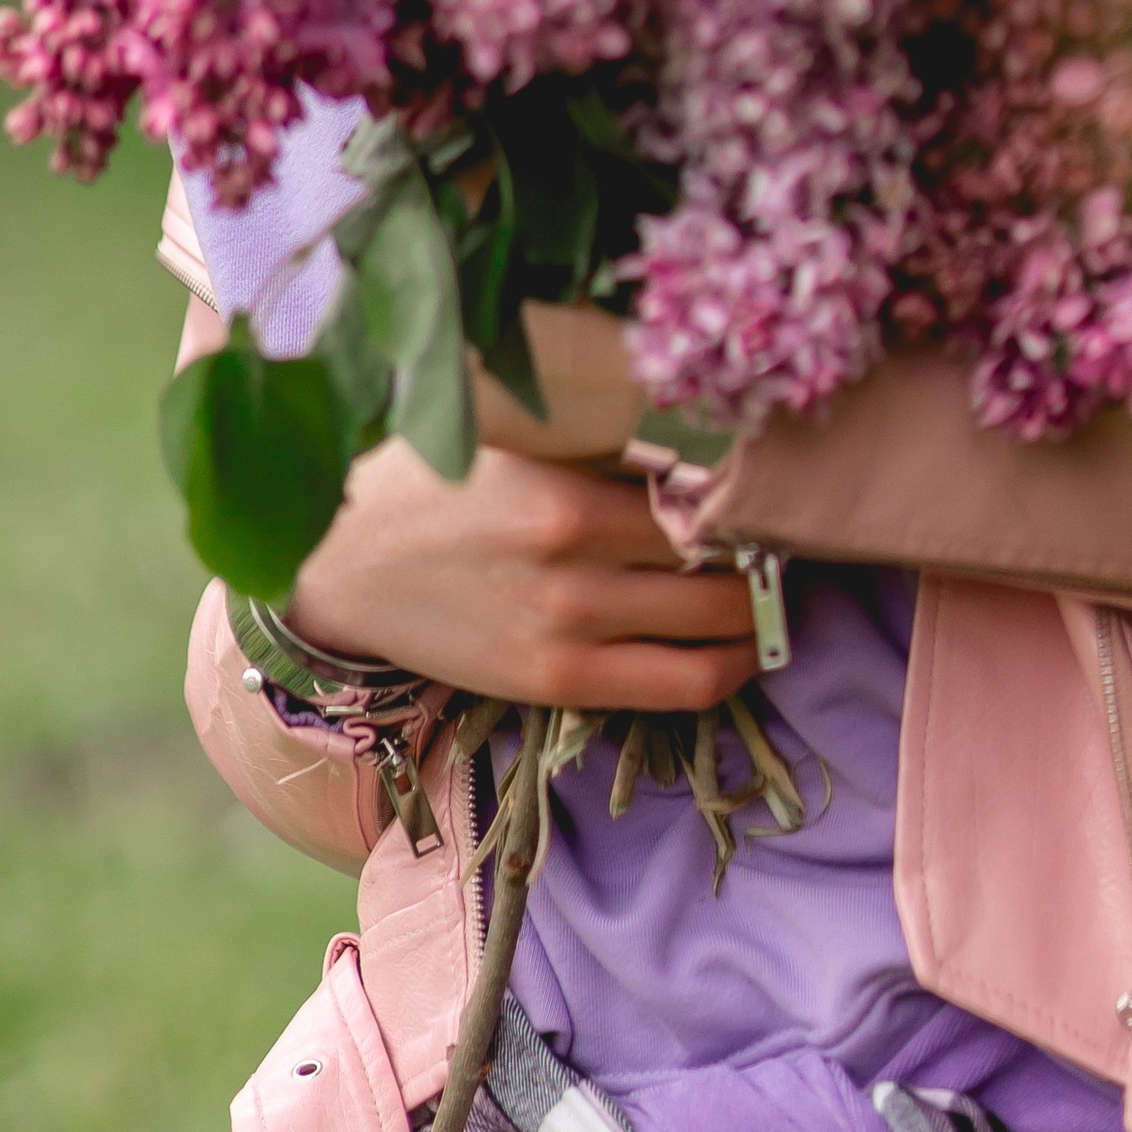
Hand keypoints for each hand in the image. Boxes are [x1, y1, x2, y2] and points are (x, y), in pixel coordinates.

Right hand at [283, 437, 762, 714]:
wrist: (347, 561)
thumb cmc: (440, 480)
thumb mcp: (522, 441)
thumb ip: (609, 454)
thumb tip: (707, 469)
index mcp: (569, 496)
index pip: (704, 505)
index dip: (751, 506)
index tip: (774, 498)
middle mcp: (575, 572)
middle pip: (721, 578)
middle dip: (764, 567)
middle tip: (784, 549)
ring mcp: (566, 637)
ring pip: (710, 643)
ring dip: (756, 624)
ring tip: (768, 602)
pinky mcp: (554, 684)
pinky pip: (672, 690)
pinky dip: (722, 670)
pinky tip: (736, 650)